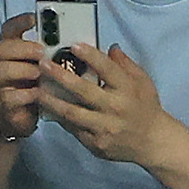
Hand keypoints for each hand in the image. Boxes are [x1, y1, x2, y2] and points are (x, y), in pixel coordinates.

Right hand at [0, 12, 44, 142]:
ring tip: (39, 74)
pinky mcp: (1, 103)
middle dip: (24, 48)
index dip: (21, 22)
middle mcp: (1, 63)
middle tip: (42, 52)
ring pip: (1, 69)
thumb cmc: (35, 89)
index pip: (10, 29)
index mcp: (13, 51)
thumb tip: (80, 43)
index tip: (35, 17)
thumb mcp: (44, 69)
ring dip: (22, 70)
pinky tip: (37, 94)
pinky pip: (6, 96)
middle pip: (3, 47)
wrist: (17, 119)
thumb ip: (53, 56)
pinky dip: (23, 94)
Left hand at [38, 43, 180, 166]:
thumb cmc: (145, 107)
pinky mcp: (96, 143)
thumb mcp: (142, 82)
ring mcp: (104, 128)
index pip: (108, 69)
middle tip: (43, 65)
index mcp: (127, 90)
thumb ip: (125, 64)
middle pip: (83, 91)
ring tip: (36, 90)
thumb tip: (110, 47)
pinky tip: (46, 108)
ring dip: (51, 100)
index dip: (91, 56)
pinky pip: (73, 129)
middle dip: (60, 76)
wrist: (152, 142)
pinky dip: (59, 118)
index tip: (74, 45)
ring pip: (72, 113)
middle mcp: (115, 108)